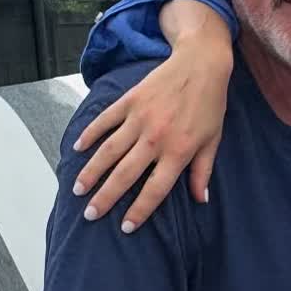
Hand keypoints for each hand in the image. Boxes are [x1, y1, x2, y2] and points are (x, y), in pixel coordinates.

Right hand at [72, 12, 233, 230]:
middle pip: (125, 175)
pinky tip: (78, 149)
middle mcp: (156, 138)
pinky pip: (105, 121)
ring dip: (91, 172)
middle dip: (105, 198)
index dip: (139, 211)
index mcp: (178, 151)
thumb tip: (201, 200)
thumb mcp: (212, 140)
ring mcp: (139, 118)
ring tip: (78, 189)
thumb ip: (203, 172)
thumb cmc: (210, 104)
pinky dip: (90, 134)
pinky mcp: (129, 101)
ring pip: (109, 151)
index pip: (155, 190)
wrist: (201, 63)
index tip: (125, 227)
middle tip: (90, 215)